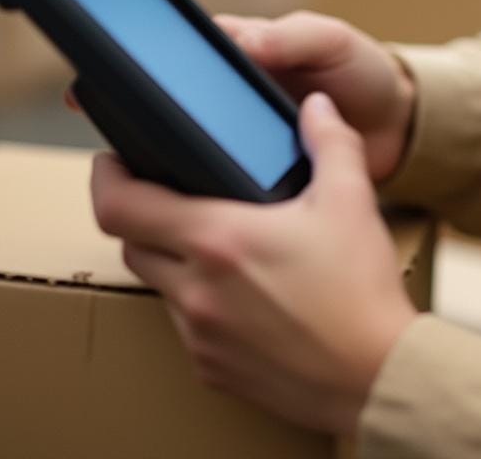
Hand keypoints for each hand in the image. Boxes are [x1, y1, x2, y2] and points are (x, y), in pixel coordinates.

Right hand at [65, 10, 416, 183]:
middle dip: (132, 129)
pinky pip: (214, 195)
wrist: (402, 127)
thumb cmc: (363, 73)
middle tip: (103, 148)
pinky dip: (196, 205)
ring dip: (160, 173)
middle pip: (167, 115)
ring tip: (131, 190)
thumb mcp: (333, 42)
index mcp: (241, 59)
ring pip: (182, 160)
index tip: (99, 80)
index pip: (177, 59)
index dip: (135, 69)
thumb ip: (292, 36)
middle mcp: (229, 102)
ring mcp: (238, 146)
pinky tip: (180, 223)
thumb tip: (239, 42)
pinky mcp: (253, 187)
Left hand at [91, 91, 417, 435]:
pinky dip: (201, 303)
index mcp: (218, 240)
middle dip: (142, 216)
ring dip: (175, 262)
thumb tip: (317, 104)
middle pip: (132, 246)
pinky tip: (241, 292)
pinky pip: (187, 327)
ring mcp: (199, 336)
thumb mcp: (350, 198)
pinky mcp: (212, 370)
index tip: (111, 161)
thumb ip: (330, 141)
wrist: (375, 375)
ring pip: (161, 288)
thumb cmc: (359, 288)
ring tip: (217, 244)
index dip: (105, 179)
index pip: (122, 207)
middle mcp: (195, 290)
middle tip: (170, 194)